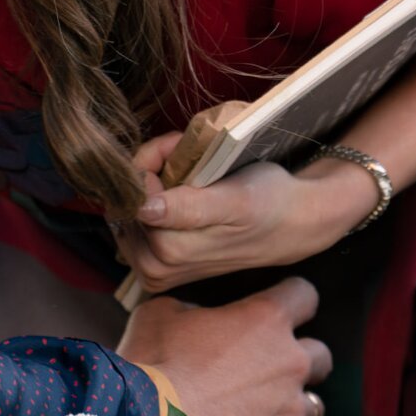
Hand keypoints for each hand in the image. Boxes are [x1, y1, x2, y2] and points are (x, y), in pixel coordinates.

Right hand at [118, 278, 330, 415]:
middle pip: (320, 356)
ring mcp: (291, 413)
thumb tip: (198, 318)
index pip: (303, 296)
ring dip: (291, 409)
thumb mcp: (160, 314)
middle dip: (297, 360)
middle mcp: (290, 363)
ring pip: (314, 408)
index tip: (279, 309)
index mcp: (264, 321)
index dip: (292, 301)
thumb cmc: (151, 366)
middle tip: (264, 370)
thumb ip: (192, 310)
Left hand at [120, 131, 369, 292]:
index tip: (177, 145)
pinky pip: (134, 223)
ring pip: (126, 211)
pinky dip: (151, 200)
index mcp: (169, 251)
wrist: (291, 224)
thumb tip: (144, 210)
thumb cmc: (268, 202)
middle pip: (124, 202)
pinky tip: (178, 193)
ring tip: (186, 173)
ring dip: (149, 184)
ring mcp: (154, 270)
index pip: (129, 193)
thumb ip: (189, 209)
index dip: (150, 160)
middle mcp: (156, 267)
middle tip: (181, 152)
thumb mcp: (235, 201)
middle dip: (148, 170)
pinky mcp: (157, 267)